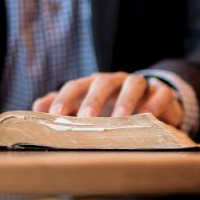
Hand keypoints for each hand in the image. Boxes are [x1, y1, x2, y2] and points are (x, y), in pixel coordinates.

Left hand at [32, 72, 183, 127]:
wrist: (153, 105)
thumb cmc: (114, 109)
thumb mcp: (88, 108)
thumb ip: (62, 107)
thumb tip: (36, 109)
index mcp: (94, 84)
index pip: (76, 85)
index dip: (65, 98)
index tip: (56, 115)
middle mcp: (115, 81)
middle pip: (102, 82)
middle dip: (93, 100)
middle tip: (86, 119)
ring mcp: (140, 84)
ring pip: (133, 84)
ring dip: (125, 100)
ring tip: (121, 119)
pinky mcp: (162, 92)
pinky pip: (160, 93)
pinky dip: (154, 103)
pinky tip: (149, 117)